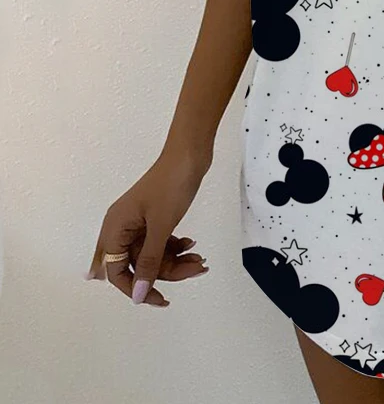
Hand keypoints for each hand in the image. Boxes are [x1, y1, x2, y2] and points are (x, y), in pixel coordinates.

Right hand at [86, 149, 210, 305]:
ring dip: (175, 260)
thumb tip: (139, 295)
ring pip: (152, 255)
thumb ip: (149, 261)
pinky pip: (160, 242)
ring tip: (200, 259)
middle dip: (167, 271)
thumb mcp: (161, 226)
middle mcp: (122, 228)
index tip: (161, 299)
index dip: (136, 288)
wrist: (190, 153)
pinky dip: (176, 247)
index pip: (116, 272)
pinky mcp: (155, 218)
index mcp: (114, 229)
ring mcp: (139, 223)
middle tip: (197, 268)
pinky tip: (192, 245)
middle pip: (139, 265)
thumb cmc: (172, 185)